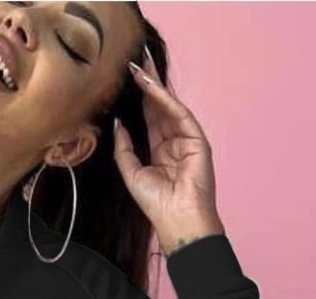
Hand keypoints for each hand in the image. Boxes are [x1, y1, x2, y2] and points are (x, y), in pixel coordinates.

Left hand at [114, 48, 224, 253]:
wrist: (178, 221)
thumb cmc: (156, 204)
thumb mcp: (132, 174)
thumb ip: (124, 149)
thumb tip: (118, 124)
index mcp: (160, 152)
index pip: (148, 120)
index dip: (138, 101)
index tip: (125, 81)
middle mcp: (174, 143)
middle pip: (159, 108)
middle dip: (147, 85)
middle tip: (136, 61)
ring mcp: (187, 140)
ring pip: (169, 108)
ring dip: (155, 87)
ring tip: (140, 67)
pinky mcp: (198, 140)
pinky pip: (180, 115)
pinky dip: (166, 101)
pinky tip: (152, 88)